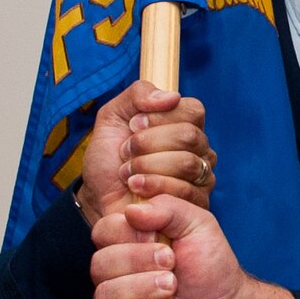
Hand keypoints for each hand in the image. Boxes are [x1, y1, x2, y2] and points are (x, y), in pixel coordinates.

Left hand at [78, 81, 214, 224]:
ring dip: (147, 166)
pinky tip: (136, 188)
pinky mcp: (196, 204)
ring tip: (127, 173)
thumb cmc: (107, 160)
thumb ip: (137, 94)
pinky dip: (153, 186)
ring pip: (187, 163)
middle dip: (148, 144)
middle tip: (125, 153)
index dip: (160, 117)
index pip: (192, 110)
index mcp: (184, 124)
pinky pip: (184, 191)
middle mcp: (199, 149)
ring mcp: (201, 177)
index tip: (132, 126)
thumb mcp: (112, 117)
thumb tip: (172, 96)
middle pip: (189, 136)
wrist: (98, 198)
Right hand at [89, 195, 299, 298]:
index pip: (103, 231)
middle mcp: (117, 274)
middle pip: (100, 263)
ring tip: (171, 288)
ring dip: (140, 287)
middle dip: (137, 260)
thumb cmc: (211, 266)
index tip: (163, 241)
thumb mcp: (198, 224)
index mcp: (128, 244)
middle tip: (172, 264)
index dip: (126, 233)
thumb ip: (168, 207)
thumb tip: (131, 211)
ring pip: (104, 294)